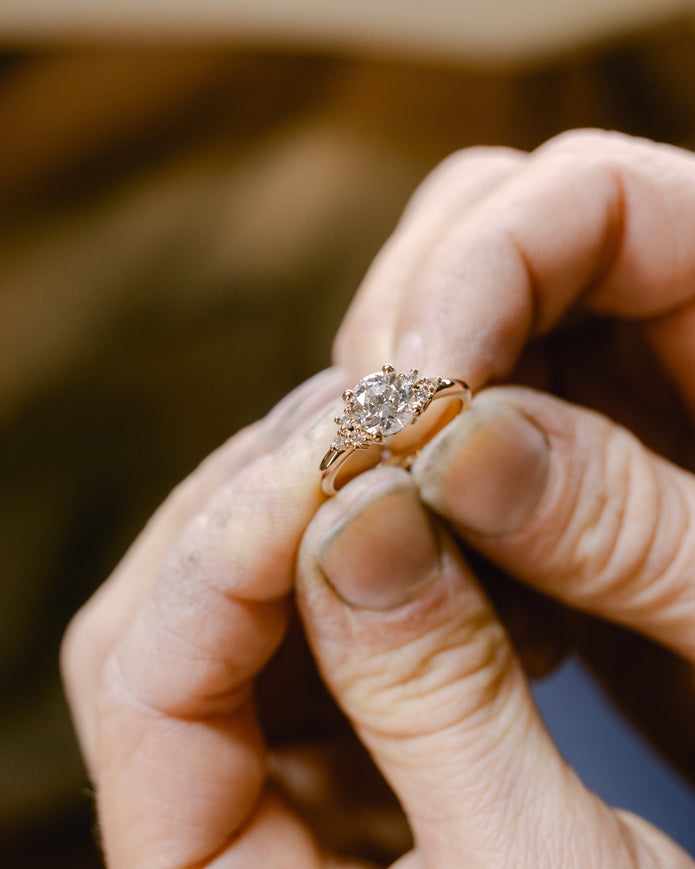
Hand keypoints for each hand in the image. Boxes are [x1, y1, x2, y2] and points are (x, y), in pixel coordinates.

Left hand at [61, 369, 408, 868]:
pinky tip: (432, 526)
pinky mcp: (344, 761)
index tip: (347, 446)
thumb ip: (439, 696)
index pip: (147, 685)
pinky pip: (310, 632)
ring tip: (401, 449)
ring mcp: (274, 790)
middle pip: (164, 629)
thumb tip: (365, 509)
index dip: (236, 543)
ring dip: (307, 517)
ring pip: (231, 614)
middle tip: (367, 418)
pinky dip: (358, 562)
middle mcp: (212, 841)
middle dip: (258, 506)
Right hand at [295, 129, 694, 864]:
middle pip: (488, 242)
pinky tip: (450, 585)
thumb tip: (448, 451)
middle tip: (379, 463)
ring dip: (405, 433)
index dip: (476, 271)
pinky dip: (420, 499)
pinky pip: (451, 443)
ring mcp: (601, 393)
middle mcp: (662, 323)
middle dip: (409, 343)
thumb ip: (627, 525)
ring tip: (422, 546)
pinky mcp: (557, 469)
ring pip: (451, 349)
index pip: (594, 193)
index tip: (413, 404)